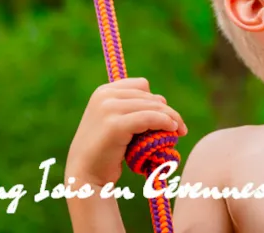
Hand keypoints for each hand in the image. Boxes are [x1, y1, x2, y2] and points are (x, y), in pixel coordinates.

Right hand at [65, 78, 187, 187]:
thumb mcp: (114, 121)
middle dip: (166, 111)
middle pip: (150, 96)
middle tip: (178, 128)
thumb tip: (162, 99)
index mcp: (104, 91)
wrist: (85, 177)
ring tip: (178, 131)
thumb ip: (131, 107)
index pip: (142, 85)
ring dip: (171, 118)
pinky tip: (173, 131)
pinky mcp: (115, 125)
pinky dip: (165, 122)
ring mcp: (108, 109)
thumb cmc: (104, 152)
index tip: (164, 116)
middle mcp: (104, 96)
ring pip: (153, 106)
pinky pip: (150, 118)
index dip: (155, 100)